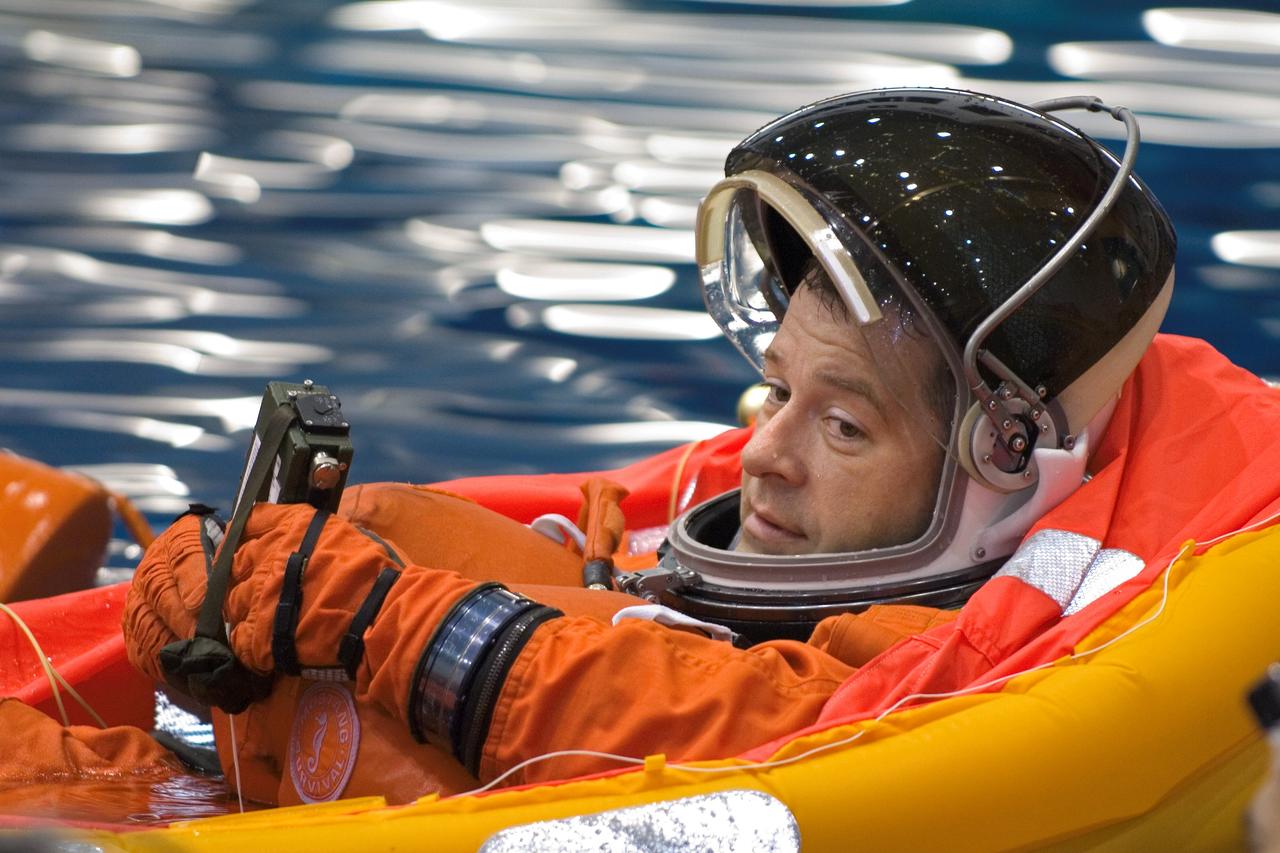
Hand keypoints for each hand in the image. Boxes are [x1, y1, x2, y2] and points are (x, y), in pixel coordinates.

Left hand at [123, 503, 476, 712]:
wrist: (382, 616)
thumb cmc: (375, 575)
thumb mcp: (347, 534)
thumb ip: (316, 533)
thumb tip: (308, 538)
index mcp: (290, 527)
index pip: (251, 520)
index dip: (249, 533)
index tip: (250, 543)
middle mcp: (266, 556)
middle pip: (235, 562)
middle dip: (245, 574)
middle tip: (263, 588)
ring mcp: (258, 597)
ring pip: (231, 602)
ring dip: (245, 610)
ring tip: (268, 620)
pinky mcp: (256, 635)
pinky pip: (239, 638)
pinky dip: (251, 642)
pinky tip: (268, 644)